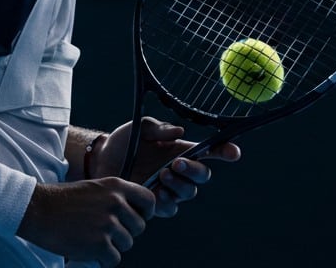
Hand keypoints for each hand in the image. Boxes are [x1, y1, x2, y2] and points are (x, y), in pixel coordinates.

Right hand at [17, 177, 154, 266]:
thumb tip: (133, 214)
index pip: (149, 201)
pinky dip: (103, 259)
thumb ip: (115, 197)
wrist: (38, 210)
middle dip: (126, 232)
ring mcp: (108, 224)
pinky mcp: (99, 244)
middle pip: (139, 227)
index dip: (146, 213)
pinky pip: (114, 258)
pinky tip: (89, 251)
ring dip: (113, 246)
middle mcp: (115, 203)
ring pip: (127, 243)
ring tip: (93, 239)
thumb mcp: (93, 188)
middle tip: (106, 232)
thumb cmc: (62, 200)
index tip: (136, 218)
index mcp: (116, 186)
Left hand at [90, 117, 241, 217]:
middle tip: (176, 164)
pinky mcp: (155, 203)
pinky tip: (157, 192)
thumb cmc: (123, 141)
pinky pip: (171, 208)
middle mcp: (179, 170)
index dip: (224, 152)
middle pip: (203, 176)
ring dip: (179, 185)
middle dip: (194, 170)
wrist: (101, 160)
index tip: (234, 152)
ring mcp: (168, 188)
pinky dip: (167, 200)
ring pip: (188, 193)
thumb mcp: (139, 128)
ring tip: (162, 175)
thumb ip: (158, 128)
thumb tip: (179, 132)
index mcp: (179, 150)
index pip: (209, 152)